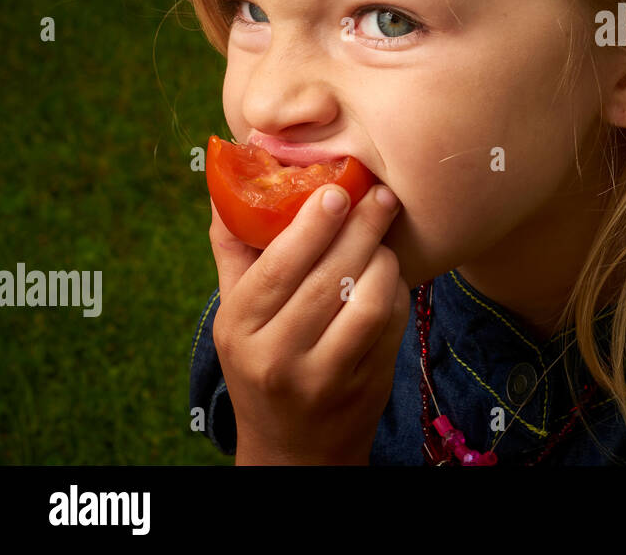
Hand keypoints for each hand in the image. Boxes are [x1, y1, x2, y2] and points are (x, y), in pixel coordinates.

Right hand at [208, 182, 408, 464]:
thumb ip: (235, 248)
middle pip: (329, 277)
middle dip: (361, 228)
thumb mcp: (236, 312)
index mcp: (238, 328)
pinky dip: (397, 289)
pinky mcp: (366, 384)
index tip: (337, 189)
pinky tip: (391, 271)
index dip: (312, 224)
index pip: (278, 267)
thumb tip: (229, 179)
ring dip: (383, 258)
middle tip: (380, 194)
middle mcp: (276, 356)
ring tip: (384, 232)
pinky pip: (391, 321)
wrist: (293, 447)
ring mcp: (324, 375)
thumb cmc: (261, 360)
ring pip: (367, 299)